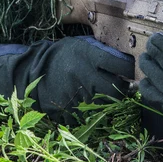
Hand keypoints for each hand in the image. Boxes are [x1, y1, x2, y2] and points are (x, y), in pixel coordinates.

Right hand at [0, 36, 133, 123]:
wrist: (31, 70)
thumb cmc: (60, 55)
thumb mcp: (80, 46)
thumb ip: (101, 53)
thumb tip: (125, 62)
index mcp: (89, 57)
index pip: (121, 66)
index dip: (130, 70)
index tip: (131, 73)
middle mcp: (84, 76)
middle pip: (116, 90)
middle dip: (123, 91)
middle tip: (125, 89)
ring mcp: (77, 94)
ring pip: (104, 105)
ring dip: (109, 102)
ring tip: (105, 95)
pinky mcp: (68, 109)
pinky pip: (88, 115)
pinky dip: (91, 112)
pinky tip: (89, 105)